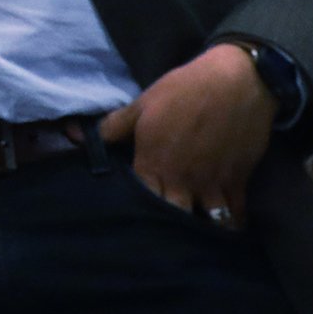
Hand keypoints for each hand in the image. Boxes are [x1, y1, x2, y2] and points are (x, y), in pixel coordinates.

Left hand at [98, 42, 276, 223]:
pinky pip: (236, 215)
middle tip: (165, 228)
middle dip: (168, 228)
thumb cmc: (184, 90)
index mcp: (154, 164)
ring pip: (207, 223)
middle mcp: (182, 181)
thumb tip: (73, 135)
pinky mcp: (238, 183)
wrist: (237, 81)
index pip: (140, 201)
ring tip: (195, 232)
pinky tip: (225, 225)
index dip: (136, 210)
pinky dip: (232, 223)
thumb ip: (111, 127)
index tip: (135, 214)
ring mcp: (212, 185)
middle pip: (173, 218)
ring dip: (201, 229)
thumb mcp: (142, 105)